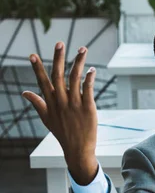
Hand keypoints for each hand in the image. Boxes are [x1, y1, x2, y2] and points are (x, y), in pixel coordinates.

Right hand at [22, 42, 97, 184]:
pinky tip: (92, 69)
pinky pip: (88, 89)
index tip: (32, 54)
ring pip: (75, 78)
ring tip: (83, 49)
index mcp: (50, 102)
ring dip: (79, 62)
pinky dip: (90, 78)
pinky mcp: (87, 108)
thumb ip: (37, 103)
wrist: (77, 149)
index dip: (37, 68)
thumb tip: (25, 92)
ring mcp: (74, 104)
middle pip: (58, 75)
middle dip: (58, 58)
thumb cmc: (62, 132)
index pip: (42, 81)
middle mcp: (61, 101)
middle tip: (59, 43)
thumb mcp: (46, 118)